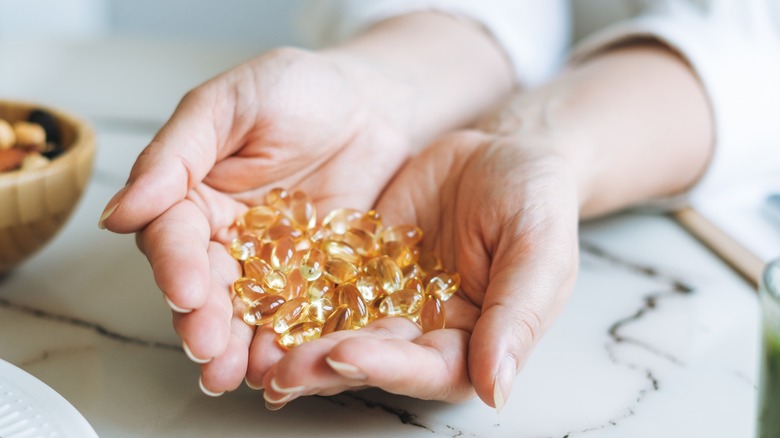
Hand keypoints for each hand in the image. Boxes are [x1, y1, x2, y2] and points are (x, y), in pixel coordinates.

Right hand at [98, 47, 410, 393]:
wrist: (370, 104)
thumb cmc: (297, 91)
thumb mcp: (230, 103)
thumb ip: (176, 153)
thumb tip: (120, 212)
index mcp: (195, 197)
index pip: (174, 237)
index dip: (177, 266)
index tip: (186, 291)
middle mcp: (229, 237)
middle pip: (208, 287)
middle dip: (204, 320)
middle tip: (208, 350)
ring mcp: (275, 262)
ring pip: (251, 310)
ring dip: (243, 345)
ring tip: (242, 374)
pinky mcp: (319, 276)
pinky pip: (307, 311)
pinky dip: (298, 337)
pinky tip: (294, 360)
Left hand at [256, 41, 713, 409]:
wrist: (504, 151)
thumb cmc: (535, 200)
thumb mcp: (538, 248)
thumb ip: (518, 315)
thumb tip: (498, 389)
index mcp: (472, 340)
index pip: (428, 368)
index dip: (387, 367)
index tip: (346, 354)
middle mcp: (422, 330)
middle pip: (372, 358)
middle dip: (325, 364)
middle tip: (280, 369)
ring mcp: (386, 298)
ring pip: (337, 327)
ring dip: (297, 342)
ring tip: (253, 349)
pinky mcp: (358, 264)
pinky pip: (322, 282)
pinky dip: (291, 293)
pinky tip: (257, 298)